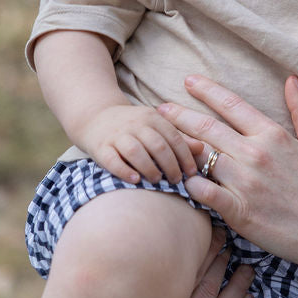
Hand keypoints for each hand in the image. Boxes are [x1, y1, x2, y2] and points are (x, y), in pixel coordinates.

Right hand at [77, 103, 198, 184]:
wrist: (95, 116)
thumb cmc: (133, 126)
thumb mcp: (155, 126)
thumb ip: (178, 137)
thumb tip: (202, 149)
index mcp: (152, 118)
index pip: (173, 137)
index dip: (185, 156)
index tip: (192, 173)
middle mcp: (135, 124)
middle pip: (157, 145)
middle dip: (170, 165)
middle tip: (176, 181)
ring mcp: (117, 135)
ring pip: (136, 151)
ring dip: (149, 168)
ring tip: (157, 181)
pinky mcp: (101, 146)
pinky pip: (112, 159)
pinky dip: (124, 170)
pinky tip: (135, 180)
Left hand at [158, 74, 297, 272]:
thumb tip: (291, 79)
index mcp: (272, 135)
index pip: (231, 104)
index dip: (206, 90)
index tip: (188, 81)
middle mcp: (254, 154)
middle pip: (206, 127)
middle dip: (178, 115)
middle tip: (158, 109)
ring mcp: (244, 182)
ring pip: (200, 157)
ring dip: (178, 147)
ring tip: (160, 142)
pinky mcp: (238, 211)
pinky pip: (203, 192)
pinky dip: (187, 184)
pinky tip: (176, 179)